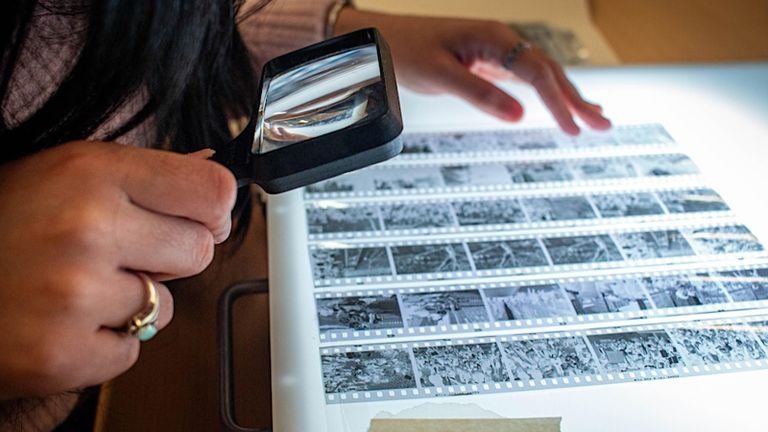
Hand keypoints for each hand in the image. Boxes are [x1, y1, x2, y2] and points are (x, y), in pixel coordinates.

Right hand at [0, 142, 235, 399]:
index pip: (213, 190)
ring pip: (165, 306)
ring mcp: (75, 294)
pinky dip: (104, 343)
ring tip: (76, 289)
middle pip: (200, 249)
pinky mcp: (64, 354)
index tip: (200, 219)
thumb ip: (139, 174)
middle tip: (121, 255)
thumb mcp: (61, 174)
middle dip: (169, 257)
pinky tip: (62, 322)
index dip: (213, 210)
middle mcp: (87, 227)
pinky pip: (132, 351)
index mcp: (91, 172)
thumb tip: (209, 165)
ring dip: (132, 303)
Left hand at [335, 9, 610, 134]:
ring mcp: (497, 50)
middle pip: (549, 70)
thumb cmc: (405, 50)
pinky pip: (525, 77)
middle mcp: (501, 40)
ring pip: (542, 73)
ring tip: (596, 119)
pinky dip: (547, 92)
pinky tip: (561, 104)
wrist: (382, 38)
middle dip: (576, 99)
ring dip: (568, 96)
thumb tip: (518, 116)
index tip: (573, 128)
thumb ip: (478, 94)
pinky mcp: (489, 61)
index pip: (537, 72)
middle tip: (603, 126)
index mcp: (493, 37)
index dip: (558, 102)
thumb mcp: (439, 74)